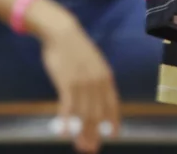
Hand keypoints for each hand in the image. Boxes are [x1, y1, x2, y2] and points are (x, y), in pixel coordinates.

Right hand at [39, 18, 120, 153]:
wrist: (63, 33)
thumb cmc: (77, 48)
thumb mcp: (94, 62)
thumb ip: (97, 80)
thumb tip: (98, 97)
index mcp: (106, 77)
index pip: (113, 104)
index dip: (113, 121)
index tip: (113, 135)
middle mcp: (97, 82)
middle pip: (97, 114)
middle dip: (95, 133)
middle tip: (91, 148)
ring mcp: (83, 84)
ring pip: (84, 114)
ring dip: (82, 132)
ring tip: (80, 145)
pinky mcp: (67, 84)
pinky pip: (68, 107)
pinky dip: (67, 122)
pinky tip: (65, 133)